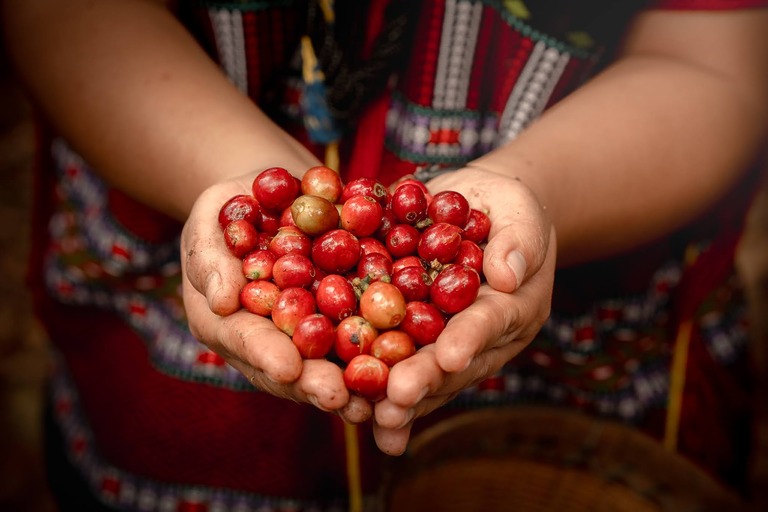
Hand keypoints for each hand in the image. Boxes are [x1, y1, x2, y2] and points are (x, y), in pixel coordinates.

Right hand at [180, 173, 371, 420]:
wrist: (273, 194)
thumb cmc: (229, 208)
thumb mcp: (211, 221)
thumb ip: (209, 258)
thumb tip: (222, 301)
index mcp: (227, 321)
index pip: (246, 340)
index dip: (266, 355)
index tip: (287, 369)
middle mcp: (268, 338)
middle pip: (291, 367)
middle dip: (315, 384)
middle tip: (340, 398)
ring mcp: (305, 333)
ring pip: (328, 363)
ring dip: (352, 383)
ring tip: (374, 402)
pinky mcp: (340, 318)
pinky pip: (362, 334)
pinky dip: (382, 351)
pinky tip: (405, 362)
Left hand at [371, 167, 555, 453]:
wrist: (477, 208)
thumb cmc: (505, 206)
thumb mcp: (519, 211)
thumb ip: (518, 240)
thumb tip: (506, 275)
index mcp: (514, 307)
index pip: (491, 322)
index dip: (469, 339)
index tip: (449, 357)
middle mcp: (481, 336)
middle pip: (451, 362)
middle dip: (424, 380)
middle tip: (398, 400)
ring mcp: (446, 339)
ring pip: (423, 372)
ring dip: (398, 398)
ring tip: (376, 421)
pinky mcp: (414, 334)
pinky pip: (393, 358)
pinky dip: (373, 383)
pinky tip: (351, 410)